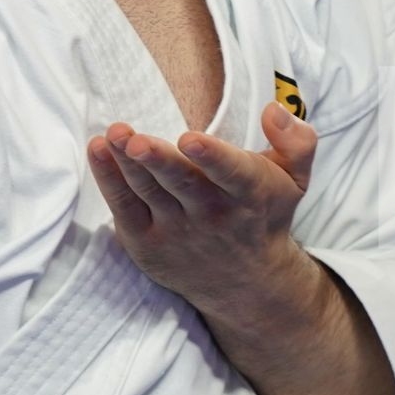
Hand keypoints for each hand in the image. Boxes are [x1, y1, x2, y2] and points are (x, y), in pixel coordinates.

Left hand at [86, 101, 317, 313]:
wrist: (247, 285)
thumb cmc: (263, 215)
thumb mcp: (294, 181)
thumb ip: (296, 142)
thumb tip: (274, 109)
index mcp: (250, 194)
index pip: (233, 174)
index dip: (212, 157)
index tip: (191, 138)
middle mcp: (213, 215)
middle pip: (182, 184)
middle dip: (158, 161)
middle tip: (135, 140)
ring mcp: (177, 231)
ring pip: (149, 193)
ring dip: (126, 164)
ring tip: (112, 136)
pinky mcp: (146, 242)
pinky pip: (124, 208)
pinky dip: (108, 180)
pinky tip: (98, 150)